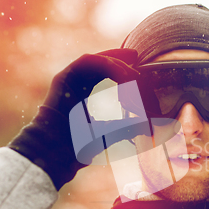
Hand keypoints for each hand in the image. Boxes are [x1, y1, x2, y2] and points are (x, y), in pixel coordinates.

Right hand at [9, 49, 145, 189]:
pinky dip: (104, 63)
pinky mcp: (62, 78)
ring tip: (131, 71)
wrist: (59, 152)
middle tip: (137, 57)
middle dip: (119, 59)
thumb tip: (149, 127)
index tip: (138, 68)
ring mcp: (67, 81)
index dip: (120, 68)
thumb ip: (128, 127)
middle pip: (99, 63)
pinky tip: (119, 72)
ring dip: (115, 63)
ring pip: (94, 61)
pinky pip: (84, 62)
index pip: (103, 74)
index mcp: (83, 94)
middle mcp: (74, 85)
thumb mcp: (112, 132)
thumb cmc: (81, 145)